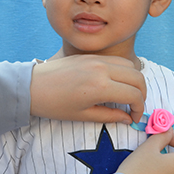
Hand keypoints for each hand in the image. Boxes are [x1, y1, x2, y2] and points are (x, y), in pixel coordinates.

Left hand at [29, 54, 145, 123]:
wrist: (31, 86)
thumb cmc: (54, 104)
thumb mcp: (83, 115)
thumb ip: (109, 116)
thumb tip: (127, 118)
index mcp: (101, 86)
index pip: (134, 95)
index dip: (139, 108)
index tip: (133, 117)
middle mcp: (102, 69)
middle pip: (138, 76)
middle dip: (142, 93)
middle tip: (135, 106)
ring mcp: (96, 59)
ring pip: (129, 65)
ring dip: (134, 79)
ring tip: (126, 94)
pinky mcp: (89, 55)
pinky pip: (114, 60)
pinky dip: (122, 70)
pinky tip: (114, 83)